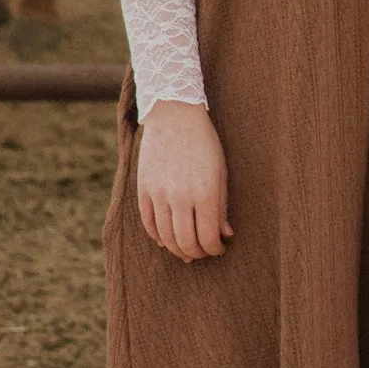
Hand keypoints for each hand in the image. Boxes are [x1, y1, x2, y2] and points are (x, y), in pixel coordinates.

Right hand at [136, 99, 231, 260]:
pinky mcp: (143, 188)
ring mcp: (158, 193)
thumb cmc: (204, 143)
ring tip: (187, 249)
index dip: (214, 249)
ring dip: (177, 248)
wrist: (174, 115)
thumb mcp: (220, 173)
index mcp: (204, 192)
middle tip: (203, 252)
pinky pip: (148, 223)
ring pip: (165, 236)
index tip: (219, 249)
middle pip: (186, 242)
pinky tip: (167, 239)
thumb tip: (224, 234)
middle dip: (197, 252)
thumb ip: (221, 206)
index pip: (208, 238)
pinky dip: (157, 236)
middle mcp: (180, 196)